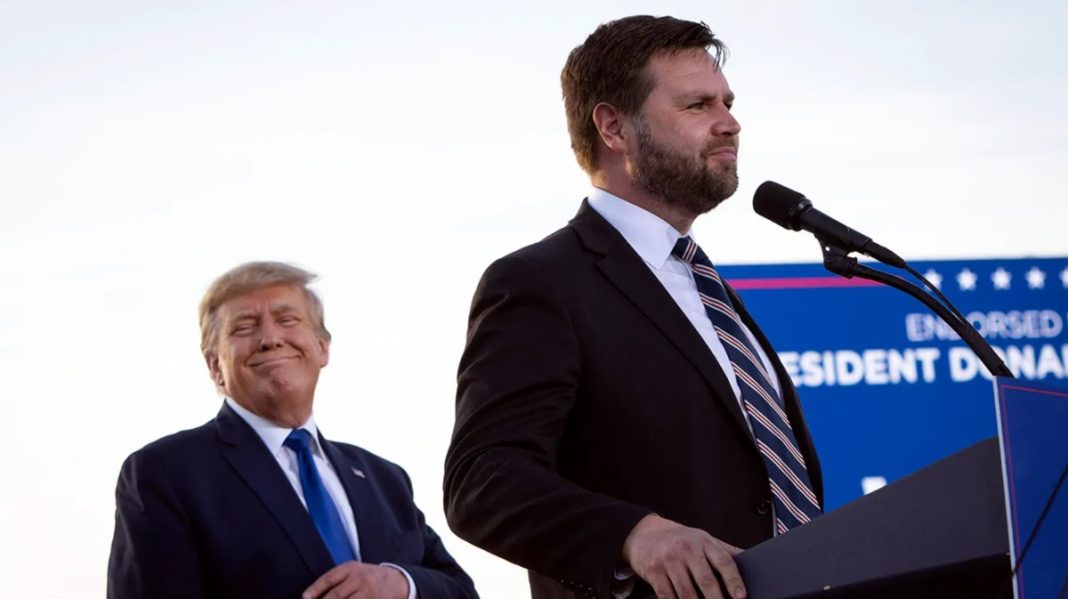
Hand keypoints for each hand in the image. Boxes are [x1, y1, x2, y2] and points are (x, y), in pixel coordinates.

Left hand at [302, 562, 409, 598]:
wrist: (397, 581)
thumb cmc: (370, 577)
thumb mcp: (355, 571)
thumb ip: (337, 580)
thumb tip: (315, 595)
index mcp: (351, 568)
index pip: (329, 578)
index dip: (316, 589)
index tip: (306, 597)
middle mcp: (359, 579)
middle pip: (336, 595)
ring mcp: (367, 593)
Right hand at [621, 514, 745, 598]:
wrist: (644, 533)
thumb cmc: (680, 539)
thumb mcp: (702, 539)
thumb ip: (724, 552)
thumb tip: (750, 562)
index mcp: (703, 541)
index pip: (723, 561)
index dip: (734, 580)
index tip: (741, 596)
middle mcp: (686, 549)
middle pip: (706, 580)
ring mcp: (668, 560)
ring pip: (687, 593)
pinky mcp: (654, 572)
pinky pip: (668, 596)